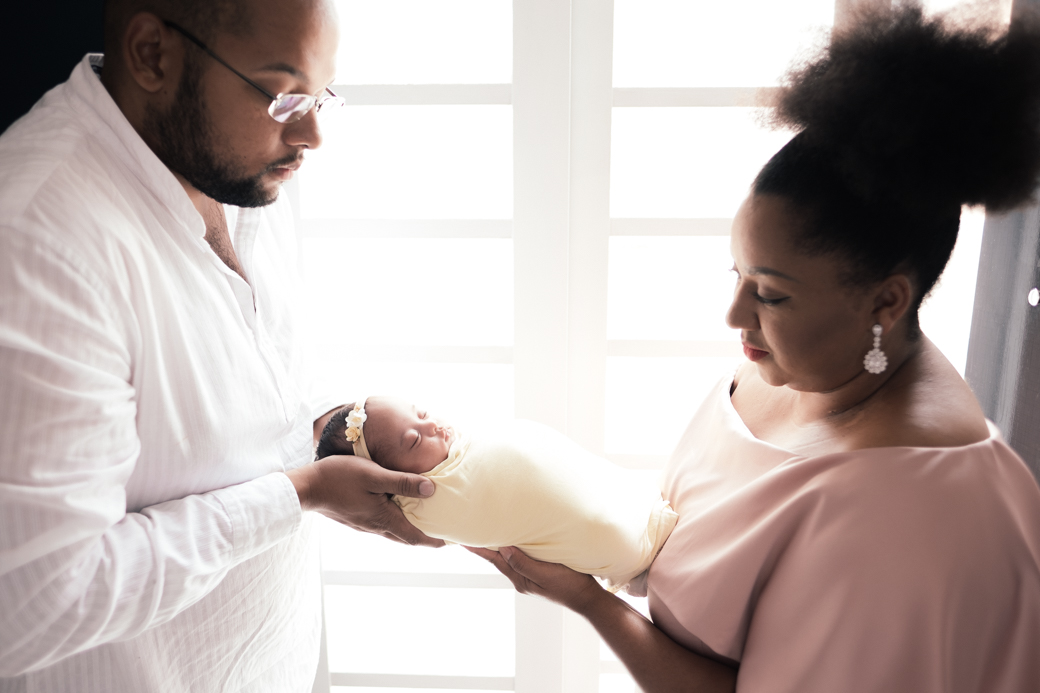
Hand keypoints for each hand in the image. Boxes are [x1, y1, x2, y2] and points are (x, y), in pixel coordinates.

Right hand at [287, 455, 444, 547]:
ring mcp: (363, 525)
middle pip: (405, 538)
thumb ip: (402, 482)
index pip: (415, 537)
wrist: (306, 488)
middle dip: (425, 537)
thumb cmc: (340, 478)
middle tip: (442, 532)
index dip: (434, 541)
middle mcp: (375, 527)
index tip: (451, 542)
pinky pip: (381, 525)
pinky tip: (395, 510)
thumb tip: (431, 490)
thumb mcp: (375, 475)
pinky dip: (395, 522)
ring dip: (409, 529)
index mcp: (383, 519)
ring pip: (393, 532)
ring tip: (423, 520)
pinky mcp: (355, 519)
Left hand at [466, 546, 602, 613]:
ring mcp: (530, 576)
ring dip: (498, 546)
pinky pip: (521, 557)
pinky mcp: (539, 571)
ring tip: (487, 533)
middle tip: (471, 532)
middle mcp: (521, 578)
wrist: (587, 597)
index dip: (480, 550)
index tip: (464, 540)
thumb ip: (523, 563)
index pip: (495, 560)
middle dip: (485, 546)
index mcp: (520, 579)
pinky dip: (513, 548)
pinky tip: (514, 541)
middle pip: (498, 559)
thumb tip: (503, 549)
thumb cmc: (568, 585)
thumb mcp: (544, 574)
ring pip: (509, 557)